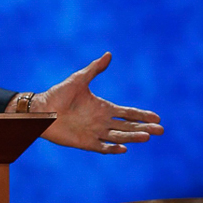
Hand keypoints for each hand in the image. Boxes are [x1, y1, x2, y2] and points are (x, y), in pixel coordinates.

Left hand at [11, 52, 162, 153]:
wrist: (41, 110)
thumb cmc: (58, 94)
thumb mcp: (79, 79)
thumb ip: (95, 69)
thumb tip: (109, 54)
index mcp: (104, 108)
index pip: (128, 113)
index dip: (142, 115)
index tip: (157, 118)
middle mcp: (102, 122)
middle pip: (128, 127)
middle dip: (144, 128)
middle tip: (160, 130)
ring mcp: (95, 133)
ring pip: (119, 137)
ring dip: (133, 137)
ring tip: (147, 136)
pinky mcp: (85, 143)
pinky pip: (102, 147)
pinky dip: (113, 148)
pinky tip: (124, 148)